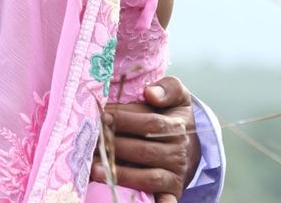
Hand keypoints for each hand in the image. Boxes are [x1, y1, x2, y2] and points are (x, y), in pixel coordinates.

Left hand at [91, 76, 199, 202]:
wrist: (188, 143)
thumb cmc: (171, 114)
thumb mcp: (176, 96)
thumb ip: (168, 88)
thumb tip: (151, 93)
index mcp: (177, 126)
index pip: (151, 124)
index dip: (126, 120)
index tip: (102, 116)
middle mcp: (178, 152)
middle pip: (145, 150)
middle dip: (116, 146)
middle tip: (92, 141)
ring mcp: (175, 174)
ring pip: (149, 177)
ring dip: (122, 174)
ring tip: (95, 169)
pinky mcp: (171, 190)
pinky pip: (165, 199)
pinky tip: (136, 201)